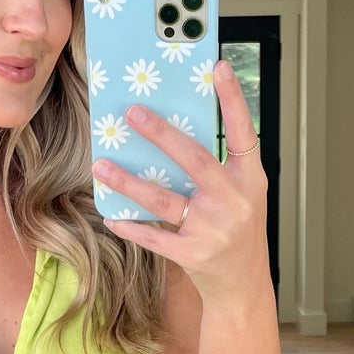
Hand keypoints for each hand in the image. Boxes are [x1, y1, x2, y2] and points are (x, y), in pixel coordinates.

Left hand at [91, 58, 269, 304]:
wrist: (243, 285)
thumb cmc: (237, 232)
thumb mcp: (241, 195)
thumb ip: (218, 167)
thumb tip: (172, 133)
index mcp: (251, 180)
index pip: (244, 132)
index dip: (232, 99)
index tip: (219, 68)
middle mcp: (234, 201)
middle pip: (195, 160)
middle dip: (162, 134)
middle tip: (133, 113)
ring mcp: (214, 229)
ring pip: (164, 199)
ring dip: (129, 181)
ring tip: (102, 164)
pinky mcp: (193, 254)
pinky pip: (154, 236)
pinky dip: (130, 226)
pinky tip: (111, 216)